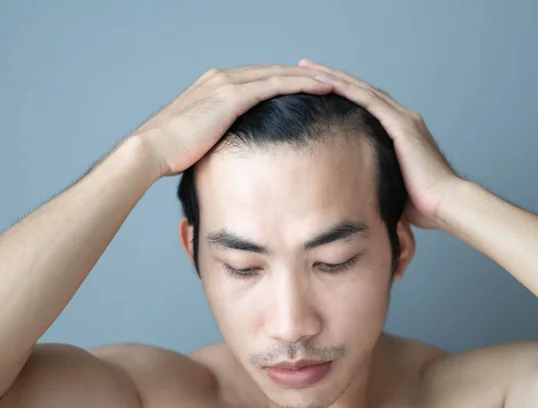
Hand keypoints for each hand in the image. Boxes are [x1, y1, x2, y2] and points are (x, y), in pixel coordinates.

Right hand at [129, 63, 333, 177]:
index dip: (284, 82)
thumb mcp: (200, 140)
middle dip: (301, 74)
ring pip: (279, 73)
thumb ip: (218, 137)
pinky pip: (276, 84)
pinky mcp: (233, 95)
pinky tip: (322, 87)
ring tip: (334, 81)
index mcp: (215, 87)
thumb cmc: (171, 153)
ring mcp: (228, 84)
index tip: (305, 89)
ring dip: (309, 76)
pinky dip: (301, 83)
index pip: (258, 79)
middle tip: (327, 81)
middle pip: (273, 71)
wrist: (151, 150)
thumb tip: (233, 154)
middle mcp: (222, 78)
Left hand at [299, 59, 464, 228]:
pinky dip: (347, 90)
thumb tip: (350, 191)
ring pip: (362, 90)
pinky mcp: (402, 126)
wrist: (446, 205)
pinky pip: (369, 102)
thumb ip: (372, 178)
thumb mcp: (389, 185)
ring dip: (333, 78)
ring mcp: (403, 120)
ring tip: (307, 67)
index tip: (314, 87)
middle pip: (361, 91)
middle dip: (331, 78)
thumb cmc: (420, 204)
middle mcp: (402, 119)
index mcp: (399, 132)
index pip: (364, 105)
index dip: (340, 93)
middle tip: (304, 66)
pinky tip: (327, 83)